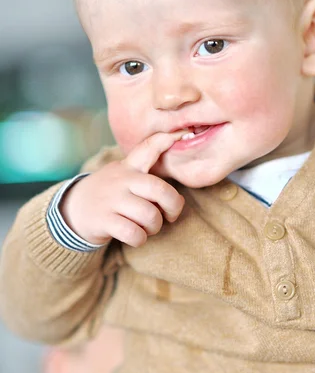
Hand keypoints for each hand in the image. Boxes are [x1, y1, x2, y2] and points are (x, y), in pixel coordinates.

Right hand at [60, 132, 184, 246]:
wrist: (71, 210)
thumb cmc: (110, 193)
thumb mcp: (123, 173)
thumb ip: (147, 168)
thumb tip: (178, 181)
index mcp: (129, 168)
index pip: (148, 148)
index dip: (166, 140)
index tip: (184, 134)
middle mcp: (122, 180)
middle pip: (160, 190)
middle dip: (172, 206)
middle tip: (169, 215)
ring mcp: (112, 200)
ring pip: (149, 215)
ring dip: (154, 227)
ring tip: (147, 227)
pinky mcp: (104, 220)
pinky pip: (133, 233)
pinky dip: (140, 239)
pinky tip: (136, 236)